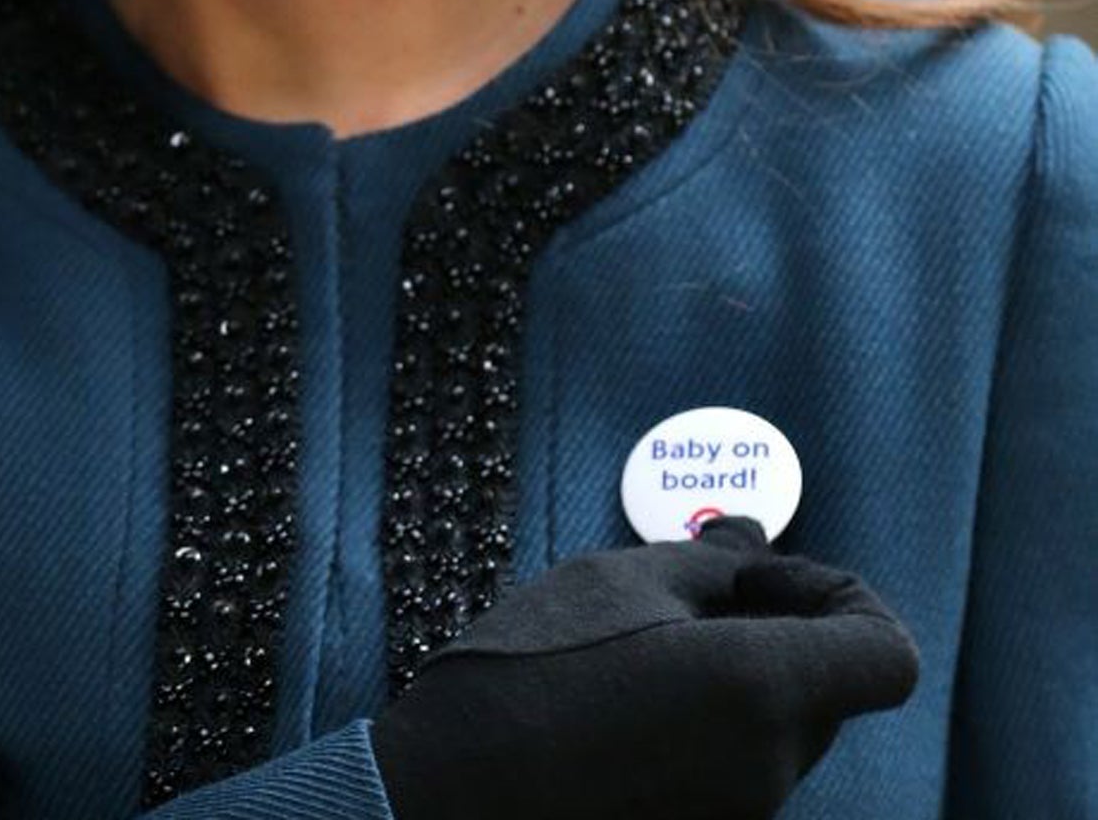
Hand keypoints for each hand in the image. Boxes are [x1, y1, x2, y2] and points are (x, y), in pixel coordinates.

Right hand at [371, 517, 918, 819]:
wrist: (449, 795)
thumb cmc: (529, 675)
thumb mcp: (619, 582)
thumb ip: (712, 563)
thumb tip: (756, 544)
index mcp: (763, 692)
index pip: (888, 655)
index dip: (844, 598)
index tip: (763, 576)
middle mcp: (769, 770)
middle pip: (828, 688)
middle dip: (781, 627)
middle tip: (694, 590)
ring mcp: (737, 818)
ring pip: (778, 729)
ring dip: (739, 674)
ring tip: (643, 643)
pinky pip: (736, 768)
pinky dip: (708, 723)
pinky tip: (629, 700)